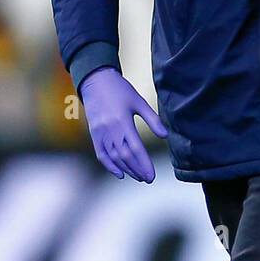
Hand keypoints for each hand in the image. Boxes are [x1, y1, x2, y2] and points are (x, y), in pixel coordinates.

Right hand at [80, 67, 167, 181]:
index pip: (135, 148)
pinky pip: (101, 154)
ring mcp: (100, 133)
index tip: (151, 175)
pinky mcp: (94, 134)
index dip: (144, 164)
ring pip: (113, 157)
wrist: (96, 81)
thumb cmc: (120, 90)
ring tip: (138, 177)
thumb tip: (165, 136)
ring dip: (126, 169)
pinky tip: (120, 174)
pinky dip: (110, 166)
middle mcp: (110, 130)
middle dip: (137, 170)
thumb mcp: (139, 102)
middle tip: (148, 179)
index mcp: (123, 121)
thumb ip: (152, 119)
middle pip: (124, 156)